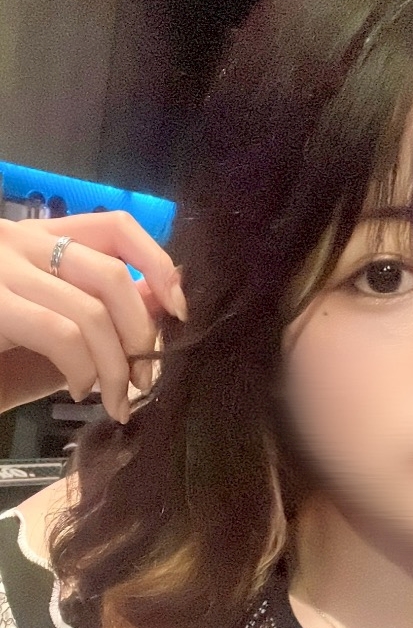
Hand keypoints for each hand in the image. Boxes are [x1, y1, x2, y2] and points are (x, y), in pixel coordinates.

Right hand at [0, 211, 185, 422]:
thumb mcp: (59, 334)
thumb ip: (104, 316)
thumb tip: (164, 306)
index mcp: (42, 241)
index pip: (117, 226)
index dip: (159, 264)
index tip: (180, 310)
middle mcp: (21, 241)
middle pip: (114, 275)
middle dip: (142, 337)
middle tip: (144, 381)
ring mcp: (2, 268)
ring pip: (93, 311)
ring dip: (116, 368)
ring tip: (116, 401)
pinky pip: (62, 333)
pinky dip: (83, 370)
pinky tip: (77, 391)